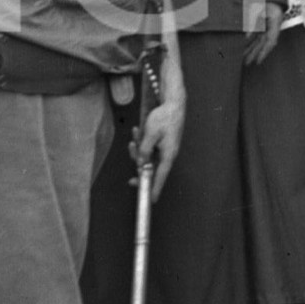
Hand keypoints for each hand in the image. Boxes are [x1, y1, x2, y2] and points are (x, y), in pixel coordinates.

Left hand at [132, 81, 185, 201]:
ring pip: (147, 156)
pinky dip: (142, 141)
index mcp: (168, 154)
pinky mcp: (161, 142)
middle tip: (131, 167)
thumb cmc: (164, 118)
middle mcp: (167, 154)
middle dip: (139, 164)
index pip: (160, 176)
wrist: (173, 103)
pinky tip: (138, 130)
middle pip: (151, 168)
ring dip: (138, 148)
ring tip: (135, 133)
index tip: (151, 200)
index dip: (154, 188)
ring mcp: (164, 148)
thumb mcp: (150, 134)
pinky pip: (149, 148)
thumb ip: (144, 150)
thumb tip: (140, 164)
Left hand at [244, 1, 283, 65]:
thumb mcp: (256, 7)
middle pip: (264, 43)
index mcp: (275, 21)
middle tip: (247, 63)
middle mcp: (273, 25)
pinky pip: (258, 34)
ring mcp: (268, 24)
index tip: (258, 61)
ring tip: (244, 58)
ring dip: (252, 48)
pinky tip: (245, 46)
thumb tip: (247, 37)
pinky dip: (252, 41)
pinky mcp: (263, 23)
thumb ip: (251, 22)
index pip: (271, 41)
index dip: (264, 52)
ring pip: (260, 40)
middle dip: (255, 53)